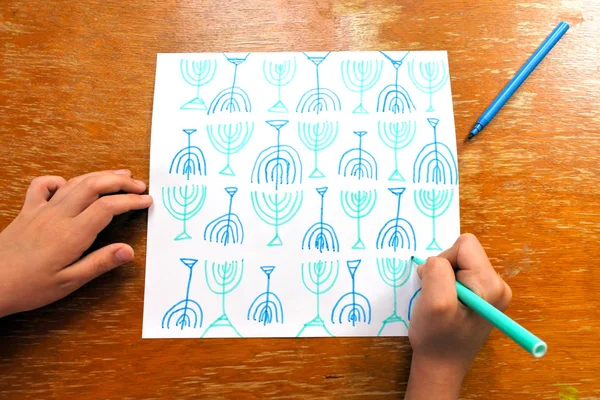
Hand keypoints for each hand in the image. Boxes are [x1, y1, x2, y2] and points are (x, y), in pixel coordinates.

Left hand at [0, 169, 152, 317]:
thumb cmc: (29, 287)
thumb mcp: (69, 282)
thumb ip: (100, 263)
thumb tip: (129, 251)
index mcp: (72, 233)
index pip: (108, 207)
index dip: (131, 201)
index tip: (147, 201)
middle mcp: (58, 215)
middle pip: (94, 185)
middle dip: (120, 181)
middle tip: (139, 184)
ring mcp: (42, 210)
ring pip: (75, 182)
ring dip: (99, 176)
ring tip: (119, 175)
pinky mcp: (28, 210)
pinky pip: (43, 185)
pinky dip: (61, 180)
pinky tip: (70, 186)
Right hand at [405, 234, 511, 399]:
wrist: (441, 366)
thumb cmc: (437, 338)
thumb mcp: (434, 302)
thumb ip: (437, 271)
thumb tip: (437, 261)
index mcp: (492, 285)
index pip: (464, 246)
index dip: (444, 261)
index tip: (438, 286)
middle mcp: (498, 285)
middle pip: (463, 252)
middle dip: (444, 270)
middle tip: (438, 297)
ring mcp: (491, 291)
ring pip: (459, 263)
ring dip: (443, 279)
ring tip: (442, 304)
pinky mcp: (482, 296)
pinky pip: (459, 275)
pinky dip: (446, 286)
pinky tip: (446, 306)